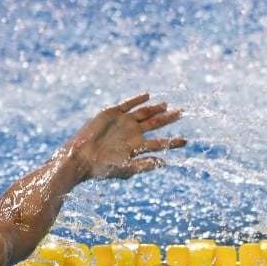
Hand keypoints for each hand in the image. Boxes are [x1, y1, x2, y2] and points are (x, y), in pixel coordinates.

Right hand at [67, 93, 186, 181]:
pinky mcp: (112, 114)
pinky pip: (128, 104)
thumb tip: (166, 162)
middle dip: (168, 119)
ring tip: (167, 105)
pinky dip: (138, 100)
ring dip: (156, 108)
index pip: (159, 143)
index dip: (172, 142)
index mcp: (136, 147)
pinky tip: (148, 96)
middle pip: (155, 124)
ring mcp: (122, 123)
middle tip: (182, 112)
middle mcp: (131, 134)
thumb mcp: (126, 169)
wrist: (80, 157)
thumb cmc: (102, 167)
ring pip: (144, 113)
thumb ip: (145, 164)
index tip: (186, 141)